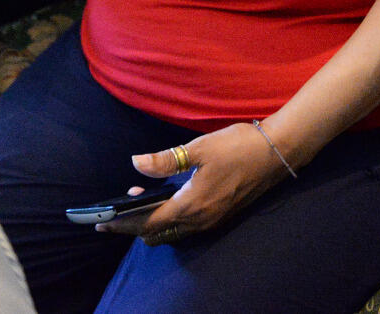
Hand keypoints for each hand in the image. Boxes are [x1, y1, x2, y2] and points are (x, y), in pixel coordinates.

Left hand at [108, 122, 299, 243]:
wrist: (278, 152)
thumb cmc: (238, 146)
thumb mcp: (199, 149)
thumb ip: (165, 160)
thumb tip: (136, 163)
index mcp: (191, 205)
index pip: (146, 222)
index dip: (121, 223)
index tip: (100, 224)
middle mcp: (200, 220)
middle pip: (156, 233)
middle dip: (133, 226)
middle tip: (116, 211)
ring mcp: (212, 220)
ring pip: (172, 232)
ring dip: (152, 222)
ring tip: (139, 200)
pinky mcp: (221, 215)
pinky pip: (186, 226)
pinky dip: (170, 218)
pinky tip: (167, 198)